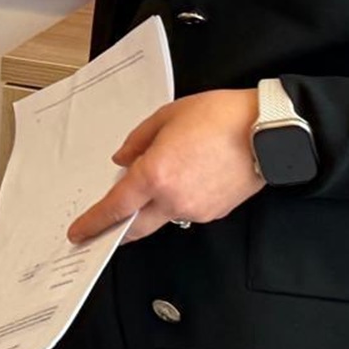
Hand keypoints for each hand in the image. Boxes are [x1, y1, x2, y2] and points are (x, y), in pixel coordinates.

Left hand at [66, 90, 263, 243]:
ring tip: (156, 182)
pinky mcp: (215, 213)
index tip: (80, 232)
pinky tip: (184, 180)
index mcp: (156, 174)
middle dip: (116, 230)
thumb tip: (123, 159)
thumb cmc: (222, 117)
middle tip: (101, 231)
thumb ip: (138, 140)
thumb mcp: (168, 116)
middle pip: (135, 226)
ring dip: (150, 208)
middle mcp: (174, 198)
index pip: (116, 207)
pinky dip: (176, 201)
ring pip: (162, 217)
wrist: (268, 131)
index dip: (94, 222)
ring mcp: (196, 209)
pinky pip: (185, 211)